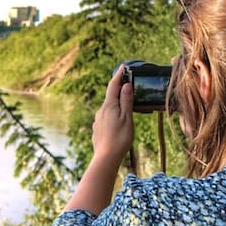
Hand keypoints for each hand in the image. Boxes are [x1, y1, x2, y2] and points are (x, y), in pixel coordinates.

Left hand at [63, 65, 134, 214]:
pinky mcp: (97, 130)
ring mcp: (97, 121)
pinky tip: (119, 123)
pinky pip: (106, 118)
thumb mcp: (127, 118)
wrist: (105, 158)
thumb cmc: (120, 139)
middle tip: (128, 86)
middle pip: (111, 97)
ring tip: (127, 107)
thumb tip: (126, 85)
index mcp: (109, 106)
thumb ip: (126, 101)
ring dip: (117, 105)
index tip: (123, 67)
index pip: (113, 86)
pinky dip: (113, 115)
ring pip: (108, 108)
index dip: (118, 76)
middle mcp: (100, 111)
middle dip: (119, 91)